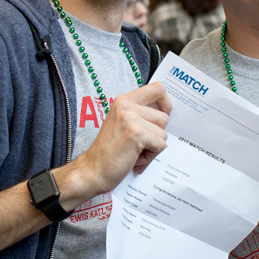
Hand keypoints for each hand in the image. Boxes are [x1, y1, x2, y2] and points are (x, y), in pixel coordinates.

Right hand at [62, 83, 170, 202]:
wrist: (92, 170)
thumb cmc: (109, 151)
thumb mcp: (122, 123)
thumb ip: (139, 114)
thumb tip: (166, 113)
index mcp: (123, 100)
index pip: (157, 88)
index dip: (165, 102)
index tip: (162, 114)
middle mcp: (126, 105)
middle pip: (164, 117)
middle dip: (156, 135)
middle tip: (138, 144)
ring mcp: (130, 119)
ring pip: (163, 133)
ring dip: (153, 147)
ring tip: (134, 151)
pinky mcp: (136, 134)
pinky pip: (160, 145)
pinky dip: (150, 156)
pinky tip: (134, 158)